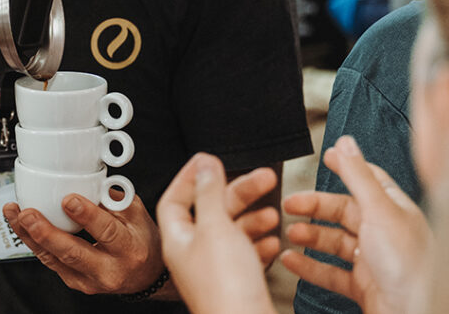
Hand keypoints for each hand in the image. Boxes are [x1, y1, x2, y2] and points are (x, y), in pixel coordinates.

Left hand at [1, 193, 165, 295]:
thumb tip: (86, 180)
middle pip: (73, 252)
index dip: (86, 215)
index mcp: (128, 248)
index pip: (106, 232)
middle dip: (47, 232)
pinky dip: (33, 243)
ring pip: (54, 259)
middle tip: (28, 213)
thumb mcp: (136, 214)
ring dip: (31, 236)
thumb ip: (112, 198)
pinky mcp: (75, 282)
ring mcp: (90, 280)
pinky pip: (50, 262)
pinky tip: (22, 227)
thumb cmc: (141, 240)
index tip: (68, 199)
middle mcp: (109, 269)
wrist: (145, 275)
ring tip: (16, 216)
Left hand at [156, 153, 277, 313]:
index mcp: (178, 240)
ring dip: (253, 219)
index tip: (208, 160)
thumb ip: (210, 193)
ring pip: (232, 233)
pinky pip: (246, 255)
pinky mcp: (236, 283)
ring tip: (273, 213)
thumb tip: (203, 164)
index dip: (191, 176)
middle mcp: (194, 254)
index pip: (175, 198)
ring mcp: (215, 270)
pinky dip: (260, 244)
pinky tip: (273, 241)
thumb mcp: (216, 227)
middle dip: (238, 193)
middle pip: (211, 211)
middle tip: (262, 178)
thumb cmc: (226, 289)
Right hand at [280, 136, 430, 313]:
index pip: (368, 180)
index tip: (327, 157)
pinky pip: (330, 272)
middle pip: (343, 211)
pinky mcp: (363, 286)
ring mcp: (374, 260)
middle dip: (315, 207)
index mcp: (394, 209)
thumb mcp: (379, 210)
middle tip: (291, 204)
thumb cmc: (410, 266)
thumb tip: (345, 142)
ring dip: (310, 236)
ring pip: (334, 241)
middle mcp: (385, 233)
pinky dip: (309, 266)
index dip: (347, 168)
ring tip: (290, 234)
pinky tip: (293, 260)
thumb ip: (358, 175)